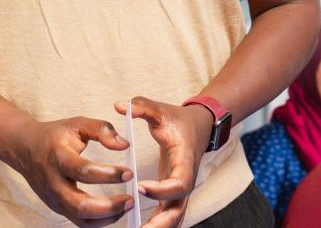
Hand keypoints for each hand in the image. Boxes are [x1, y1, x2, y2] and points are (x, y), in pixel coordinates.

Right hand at [6, 116, 133, 226]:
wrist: (25, 148)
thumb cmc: (54, 136)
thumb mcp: (77, 124)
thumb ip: (102, 130)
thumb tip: (124, 145)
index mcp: (59, 157)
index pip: (84, 171)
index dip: (109, 174)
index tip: (129, 172)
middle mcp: (54, 182)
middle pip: (81, 205)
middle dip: (109, 206)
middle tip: (131, 199)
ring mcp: (54, 199)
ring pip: (81, 219)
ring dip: (107, 218)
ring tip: (127, 206)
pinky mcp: (57, 208)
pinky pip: (79, 222)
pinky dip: (99, 222)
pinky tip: (115, 212)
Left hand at [115, 97, 213, 227]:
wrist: (199, 126)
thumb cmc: (179, 121)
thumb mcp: (161, 109)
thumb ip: (142, 106)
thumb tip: (120, 105)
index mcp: (185, 161)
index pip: (179, 183)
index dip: (162, 189)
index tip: (140, 187)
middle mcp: (186, 180)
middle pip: (179, 209)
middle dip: (161, 222)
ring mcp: (181, 190)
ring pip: (175, 217)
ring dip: (159, 227)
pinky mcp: (174, 194)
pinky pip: (168, 215)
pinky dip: (157, 224)